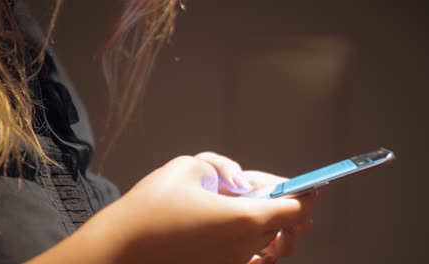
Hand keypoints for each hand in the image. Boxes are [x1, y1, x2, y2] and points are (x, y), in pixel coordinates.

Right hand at [26, 153, 316, 263]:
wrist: (119, 251)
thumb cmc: (150, 207)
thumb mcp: (187, 167)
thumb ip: (222, 166)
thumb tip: (240, 180)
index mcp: (244, 218)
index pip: (295, 208)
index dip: (305, 194)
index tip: (310, 186)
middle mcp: (244, 247)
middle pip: (286, 228)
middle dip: (287, 208)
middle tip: (271, 192)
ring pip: (270, 244)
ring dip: (271, 226)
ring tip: (251, 208)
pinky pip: (250, 260)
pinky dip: (255, 246)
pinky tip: (238, 232)